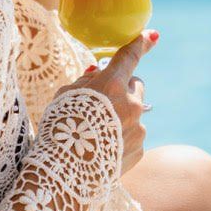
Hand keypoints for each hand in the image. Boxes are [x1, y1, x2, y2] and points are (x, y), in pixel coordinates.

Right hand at [53, 28, 157, 174]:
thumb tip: (96, 74)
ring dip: (120, 116)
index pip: (130, 55)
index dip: (140, 43)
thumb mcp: (65, 96)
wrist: (64, 174)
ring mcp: (138, 128)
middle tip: (102, 100)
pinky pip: (133, 135)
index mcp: (111, 85)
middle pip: (135, 84)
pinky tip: (102, 148)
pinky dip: (121, 137)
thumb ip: (85, 81)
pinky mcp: (140, 148)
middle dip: (122, 87)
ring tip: (96, 133)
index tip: (151, 36)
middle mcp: (131, 104)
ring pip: (134, 112)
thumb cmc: (59, 129)